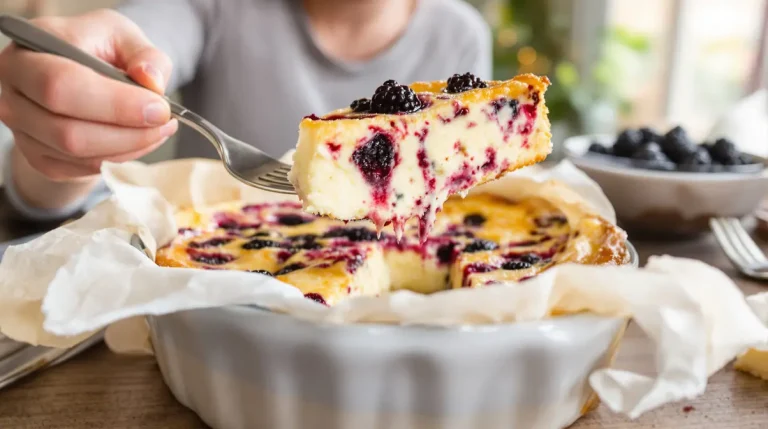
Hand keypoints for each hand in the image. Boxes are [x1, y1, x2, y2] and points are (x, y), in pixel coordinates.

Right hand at [0, 9, 177, 181]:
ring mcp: (23, 131)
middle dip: (128, 133)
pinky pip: (84, 168)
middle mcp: (13, 96)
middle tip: (165, 122)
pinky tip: (141, 138)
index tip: (160, 109)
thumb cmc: (97, 48)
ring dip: (131, 147)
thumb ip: (144, 54)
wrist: (81, 73)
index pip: (61, 86)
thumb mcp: (122, 35)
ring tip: (160, 128)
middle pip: (68, 132)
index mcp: (26, 55)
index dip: (115, 104)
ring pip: (79, 155)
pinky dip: (122, 157)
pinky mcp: (39, 157)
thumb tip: (152, 81)